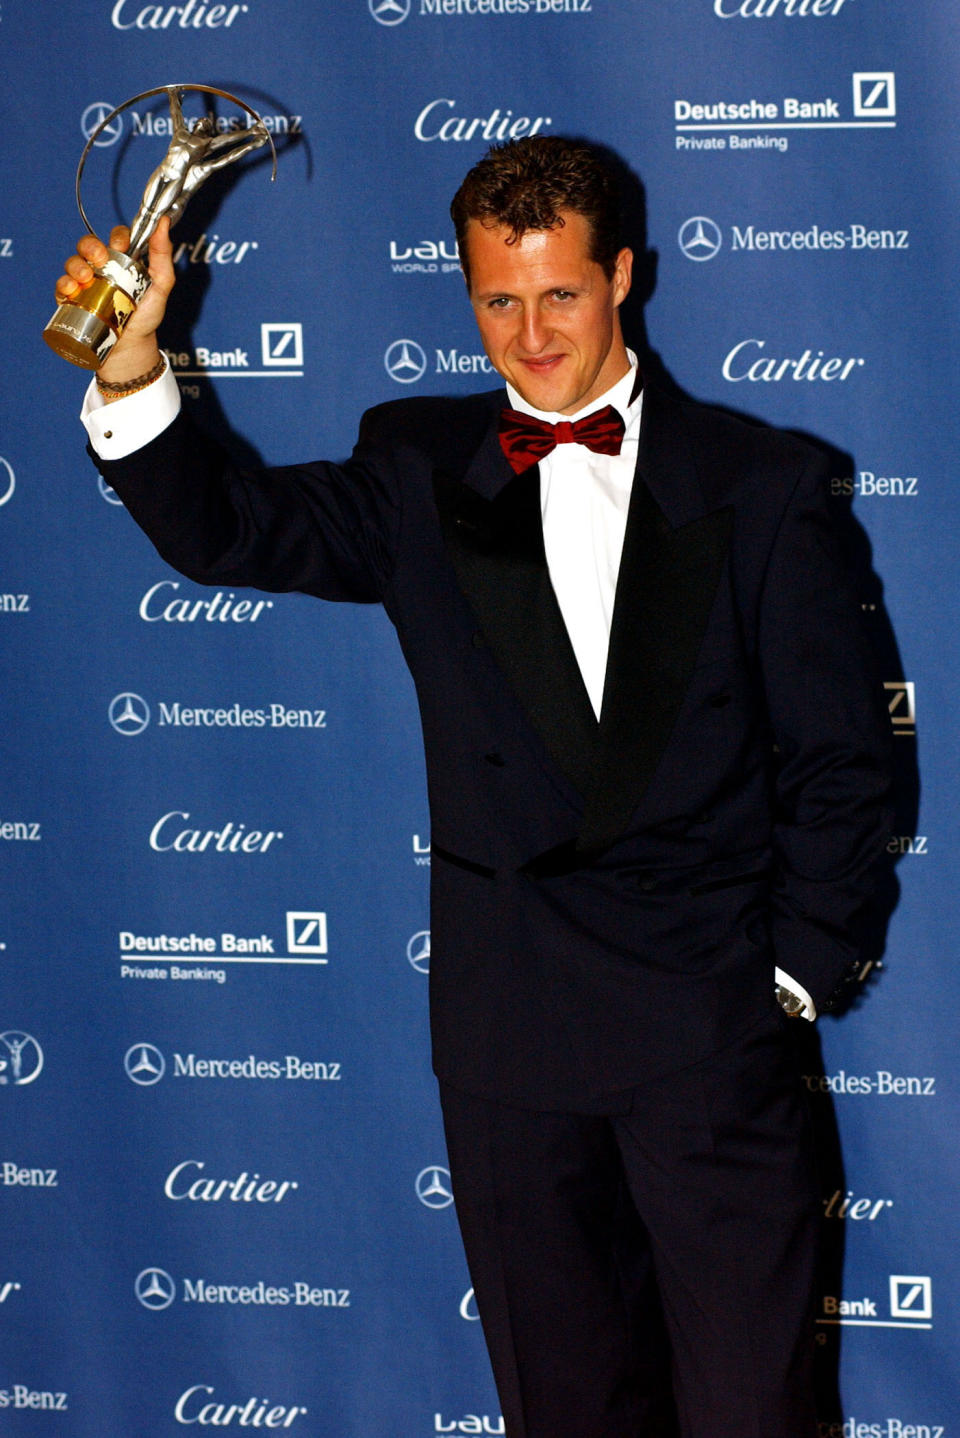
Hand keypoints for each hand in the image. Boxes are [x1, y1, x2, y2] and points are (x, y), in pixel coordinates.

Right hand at [55, 217, 174, 384]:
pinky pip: (62, 286)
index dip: (118, 236)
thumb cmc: (146, 315)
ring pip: (73, 263)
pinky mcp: (73, 299)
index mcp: (123, 260)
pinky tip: (72, 290)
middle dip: (91, 246)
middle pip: (89, 245)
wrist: (132, 346)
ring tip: (86, 279)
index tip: (123, 245)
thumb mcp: (161, 284)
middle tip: (101, 259)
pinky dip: (64, 285)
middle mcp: (102, 268)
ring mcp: (86, 283)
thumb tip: (164, 223)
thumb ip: (163, 255)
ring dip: (76, 265)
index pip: (116, 237)